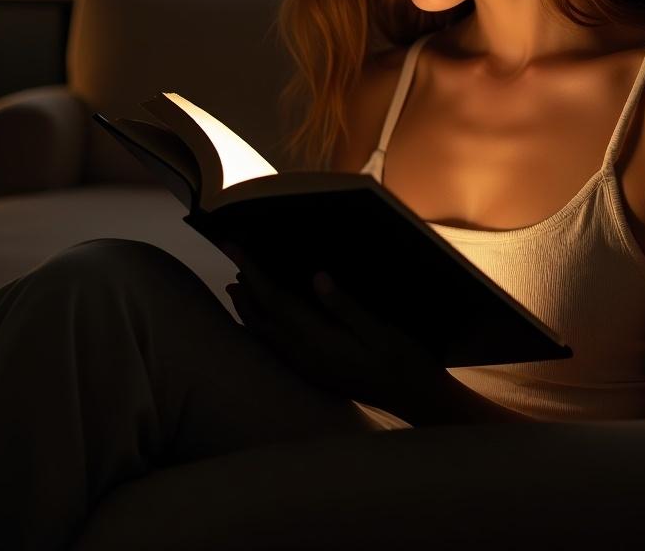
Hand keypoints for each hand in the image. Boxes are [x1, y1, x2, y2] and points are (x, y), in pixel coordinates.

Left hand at [224, 254, 450, 423]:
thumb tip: (317, 277)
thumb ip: (345, 305)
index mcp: (319, 340)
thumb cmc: (401, 358)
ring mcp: (308, 367)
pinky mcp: (314, 373)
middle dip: (245, 290)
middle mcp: (305, 355)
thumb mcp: (379, 328)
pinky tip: (263, 325)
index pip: (276, 301)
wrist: (413, 397)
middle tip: (231, 261)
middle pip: (263, 319)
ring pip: (267, 336)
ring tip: (236, 289)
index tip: (235, 247)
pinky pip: (276, 349)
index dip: (253, 272)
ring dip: (249, 310)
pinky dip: (262, 330)